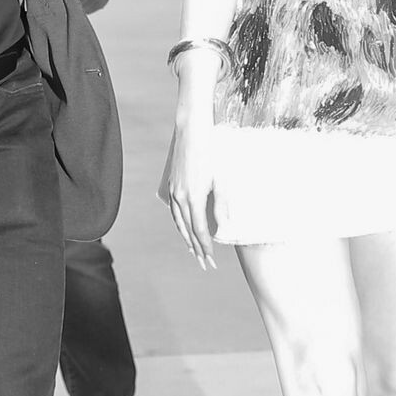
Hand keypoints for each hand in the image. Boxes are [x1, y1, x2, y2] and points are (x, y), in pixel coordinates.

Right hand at [161, 117, 219, 269]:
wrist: (192, 132)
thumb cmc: (211, 153)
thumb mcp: (221, 179)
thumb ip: (222, 204)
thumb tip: (224, 226)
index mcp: (194, 197)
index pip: (200, 230)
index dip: (206, 247)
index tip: (212, 260)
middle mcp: (180, 197)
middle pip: (188, 230)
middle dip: (197, 249)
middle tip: (205, 264)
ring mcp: (174, 191)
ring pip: (179, 223)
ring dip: (187, 239)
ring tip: (194, 252)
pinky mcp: (172, 185)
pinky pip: (174, 211)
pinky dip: (180, 224)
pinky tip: (184, 229)